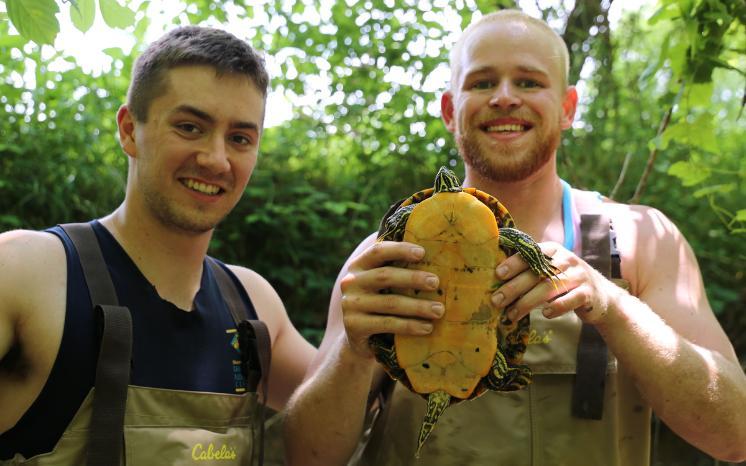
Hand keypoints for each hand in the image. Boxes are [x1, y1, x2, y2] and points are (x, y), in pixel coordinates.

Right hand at [339, 241, 444, 357]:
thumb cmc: (379, 304)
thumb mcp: (382, 285)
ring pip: (390, 302)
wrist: (359, 339)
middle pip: (385, 276)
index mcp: (359, 265)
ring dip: (418, 306)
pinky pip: (387, 324)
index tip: (422, 252)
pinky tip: (427, 327)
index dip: (400, 249)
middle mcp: (351, 282)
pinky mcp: (354, 326)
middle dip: (413, 278)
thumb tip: (437, 259)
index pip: (378, 251)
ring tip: (439, 310)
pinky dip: (410, 326)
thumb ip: (397, 270)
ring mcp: (350, 304)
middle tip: (436, 282)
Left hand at [491, 242, 622, 324]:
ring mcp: (579, 276)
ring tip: (512, 314)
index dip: (514, 263)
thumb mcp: (549, 269)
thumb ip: (529, 270)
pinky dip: (557, 307)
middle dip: (514, 288)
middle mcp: (566, 260)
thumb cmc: (565, 282)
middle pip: (536, 273)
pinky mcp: (588, 293)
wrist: (601, 296)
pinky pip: (571, 299)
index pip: (530, 254)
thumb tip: (496, 278)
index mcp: (553, 251)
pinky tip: (545, 314)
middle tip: (496, 300)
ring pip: (549, 287)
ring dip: (528, 302)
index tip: (498, 274)